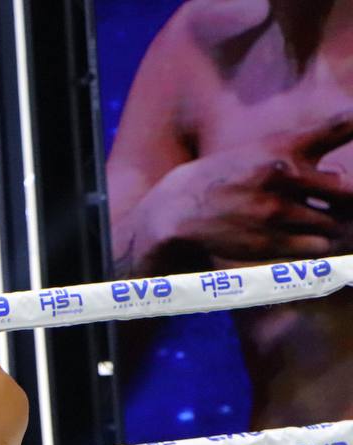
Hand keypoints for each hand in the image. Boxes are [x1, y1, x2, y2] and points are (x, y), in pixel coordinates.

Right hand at [119, 112, 352, 272]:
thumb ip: (313, 144)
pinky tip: (302, 237)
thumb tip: (350, 158)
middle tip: (335, 203)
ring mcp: (275, 211)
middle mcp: (282, 175)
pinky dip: (316, 244)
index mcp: (284, 146)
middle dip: (346, 200)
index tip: (351, 145)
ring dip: (329, 225)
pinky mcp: (269, 242)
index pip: (336, 127)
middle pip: (347, 191)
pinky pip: (316, 247)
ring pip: (333, 224)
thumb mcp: (266, 147)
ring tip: (311, 221)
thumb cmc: (233, 174)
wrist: (180, 208)